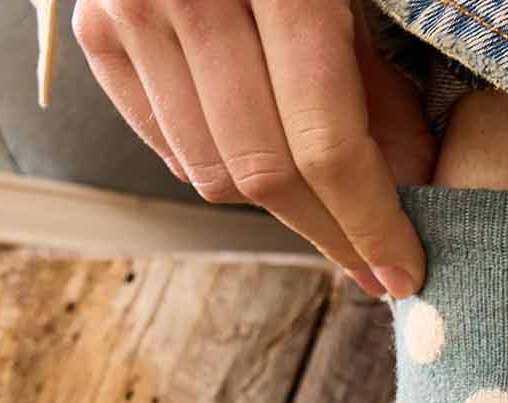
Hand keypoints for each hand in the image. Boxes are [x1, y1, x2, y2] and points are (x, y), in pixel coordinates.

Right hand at [72, 0, 433, 296]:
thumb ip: (376, 78)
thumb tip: (410, 185)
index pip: (322, 141)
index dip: (369, 221)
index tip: (404, 272)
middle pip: (262, 171)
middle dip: (330, 233)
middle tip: (375, 262)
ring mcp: (130, 10)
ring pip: (211, 172)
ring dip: (280, 210)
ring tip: (330, 214)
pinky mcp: (96, 29)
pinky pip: (166, 146)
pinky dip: (219, 171)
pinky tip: (262, 167)